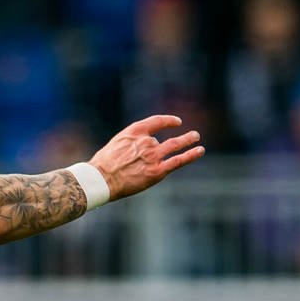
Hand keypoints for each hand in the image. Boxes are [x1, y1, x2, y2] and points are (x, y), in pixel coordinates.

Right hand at [88, 115, 205, 200]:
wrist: (100, 179)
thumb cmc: (102, 165)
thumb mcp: (115, 145)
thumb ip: (130, 144)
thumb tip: (141, 150)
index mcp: (134, 132)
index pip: (156, 121)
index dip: (168, 121)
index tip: (176, 122)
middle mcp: (146, 141)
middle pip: (165, 138)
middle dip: (181, 135)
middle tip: (192, 134)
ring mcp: (153, 156)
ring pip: (175, 145)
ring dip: (188, 140)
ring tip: (196, 138)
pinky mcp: (157, 171)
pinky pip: (178, 160)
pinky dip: (191, 154)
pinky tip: (199, 150)